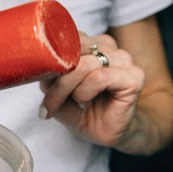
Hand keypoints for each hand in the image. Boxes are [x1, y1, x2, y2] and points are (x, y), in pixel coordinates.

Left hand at [39, 31, 144, 147]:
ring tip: (65, 104)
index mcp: (92, 44)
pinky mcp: (134, 77)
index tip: (40, 84)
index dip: (51, 61)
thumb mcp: (59, 94)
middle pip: (74, 51)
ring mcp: (123, 60)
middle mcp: (109, 48)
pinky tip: (85, 101)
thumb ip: (50, 78)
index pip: (68, 38)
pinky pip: (100, 77)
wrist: (107, 133)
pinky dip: (85, 91)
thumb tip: (39, 68)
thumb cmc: (84, 111)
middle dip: (57, 78)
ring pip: (85, 65)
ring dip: (68, 88)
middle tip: (48, 103)